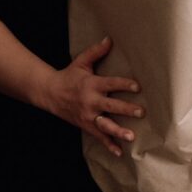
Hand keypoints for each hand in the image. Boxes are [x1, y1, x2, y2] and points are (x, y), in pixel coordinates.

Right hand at [44, 37, 142, 153]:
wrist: (49, 93)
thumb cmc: (69, 76)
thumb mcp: (81, 62)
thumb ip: (96, 52)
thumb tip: (109, 39)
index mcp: (92, 84)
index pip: (111, 84)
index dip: (124, 85)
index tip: (138, 87)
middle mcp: (91, 101)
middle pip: (111, 105)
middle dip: (126, 109)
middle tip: (141, 112)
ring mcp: (88, 115)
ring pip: (105, 124)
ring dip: (118, 131)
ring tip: (131, 136)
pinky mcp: (85, 125)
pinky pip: (98, 136)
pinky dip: (108, 145)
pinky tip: (119, 152)